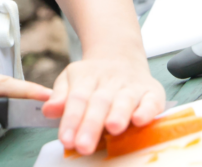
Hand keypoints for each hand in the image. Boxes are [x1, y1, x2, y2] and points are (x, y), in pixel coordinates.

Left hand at [42, 54, 165, 155]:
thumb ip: (60, 96)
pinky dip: (146, 110)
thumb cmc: (93, 77)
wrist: (120, 55)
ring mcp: (132, 86)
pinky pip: (151, 101)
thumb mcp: (72, 79)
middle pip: (99, 102)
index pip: (77, 99)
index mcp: (87, 78)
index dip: (71, 119)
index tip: (66, 139)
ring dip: (119, 114)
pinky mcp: (152, 92)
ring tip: (112, 128)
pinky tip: (139, 120)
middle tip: (83, 145)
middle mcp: (110, 81)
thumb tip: (49, 110)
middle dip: (91, 125)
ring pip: (124, 100)